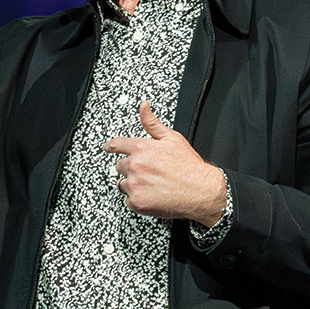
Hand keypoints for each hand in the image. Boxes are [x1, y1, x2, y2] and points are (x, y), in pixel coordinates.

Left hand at [104, 101, 226, 226]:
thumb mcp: (172, 138)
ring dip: (133, 184)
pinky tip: (152, 194)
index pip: (117, 144)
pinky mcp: (137, 201)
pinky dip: (137, 198)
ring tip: (152, 184)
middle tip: (148, 172)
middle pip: (120, 165)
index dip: (111, 146)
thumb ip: (152, 123)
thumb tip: (144, 107)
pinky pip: (128, 199)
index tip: (108, 148)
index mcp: (142, 148)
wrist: (201, 191)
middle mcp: (135, 165)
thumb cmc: (189, 166)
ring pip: (123, 183)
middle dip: (131, 168)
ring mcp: (135, 184)